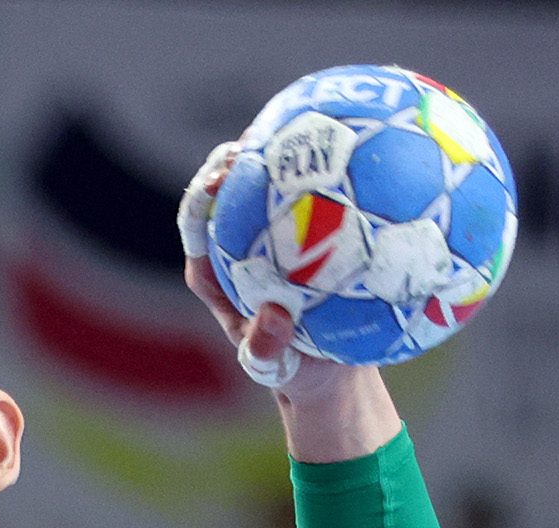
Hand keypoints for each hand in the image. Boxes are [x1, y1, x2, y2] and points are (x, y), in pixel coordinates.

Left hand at [178, 141, 401, 461]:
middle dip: (237, 157)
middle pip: (229, 190)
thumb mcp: (278, 368)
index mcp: (217, 273)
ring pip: (271, 186)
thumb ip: (267, 349)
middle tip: (258, 139)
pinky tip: (360, 153)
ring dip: (282, 152)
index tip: (219, 178)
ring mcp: (276, 237)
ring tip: (303, 121)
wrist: (332, 375)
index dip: (202, 194)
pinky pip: (319, 200)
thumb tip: (273, 319)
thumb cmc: (295, 371)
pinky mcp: (310, 235)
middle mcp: (241, 247)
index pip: (198, 222)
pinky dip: (331, 178)